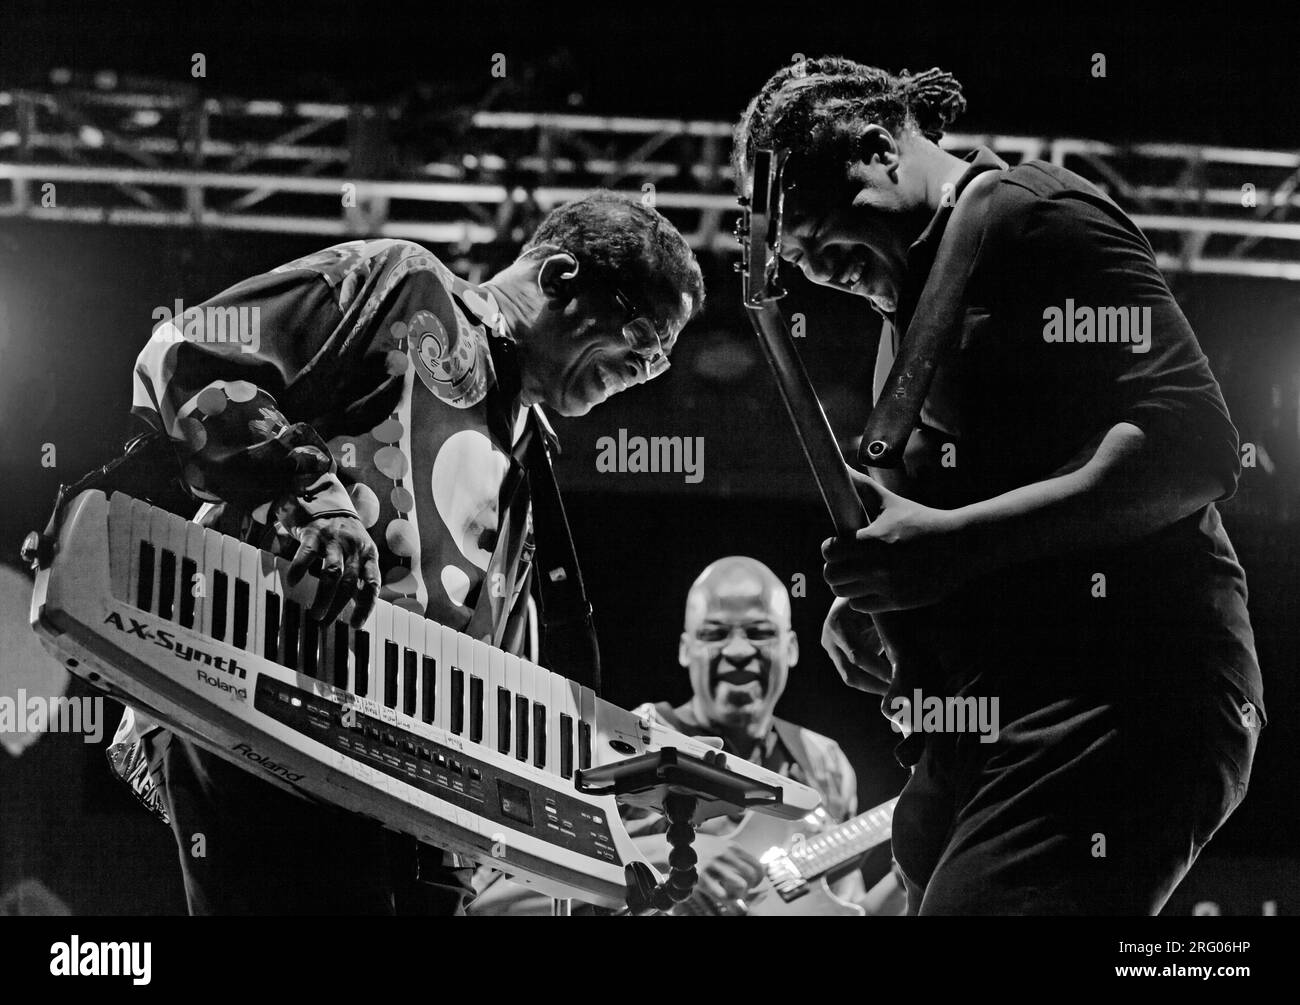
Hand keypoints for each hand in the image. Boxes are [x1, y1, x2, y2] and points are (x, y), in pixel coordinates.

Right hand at [286, 514, 380, 627]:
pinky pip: (307, 555)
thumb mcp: (357, 552)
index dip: (366, 606)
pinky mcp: (314, 533)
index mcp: (368, 554)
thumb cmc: (342, 534)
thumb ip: (357, 574)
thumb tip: (355, 607)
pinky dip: (299, 570)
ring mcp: (335, 540)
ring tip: (315, 613)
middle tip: (326, 623)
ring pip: (333, 573)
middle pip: (350, 583)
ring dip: (324, 597)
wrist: (326, 498)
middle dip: (339, 607)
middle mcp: (355, 548)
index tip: (356, 625)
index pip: (372, 584)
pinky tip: (292, 582)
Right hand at [696, 843, 764, 906]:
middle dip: (750, 888)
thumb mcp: (717, 845)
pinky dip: (724, 900)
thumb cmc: (697, 850)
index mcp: (731, 846)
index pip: (756, 864)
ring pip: (741, 884)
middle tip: (743, 893)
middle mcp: (724, 853)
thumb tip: (753, 868)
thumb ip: (733, 855)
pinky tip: (719, 898)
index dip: (758, 879)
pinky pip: (722, 894)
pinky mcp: (701, 876)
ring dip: (739, 894)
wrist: (672, 849)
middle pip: (751, 875)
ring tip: (732, 897)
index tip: (754, 885)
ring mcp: (713, 865)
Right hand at [821, 597, 892, 693]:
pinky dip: (872, 682)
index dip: (879, 668)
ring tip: (897, 693)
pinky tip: (889, 686)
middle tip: (900, 692)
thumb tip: (909, 652)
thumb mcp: (877, 607)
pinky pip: (854, 674)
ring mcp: (831, 649)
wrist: (851, 592)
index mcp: (837, 624)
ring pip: (851, 678)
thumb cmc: (869, 595)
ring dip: (874, 687)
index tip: (901, 676)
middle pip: (851, 673)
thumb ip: (886, 627)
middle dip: (876, 685)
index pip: (858, 655)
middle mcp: (829, 639)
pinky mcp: (837, 656)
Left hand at [822, 469, 970, 613]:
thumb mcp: (891, 503)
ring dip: (846, 583)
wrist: (959, 546)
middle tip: (843, 561)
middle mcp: (876, 566)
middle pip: (831, 576)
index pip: (829, 551)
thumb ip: (862, 487)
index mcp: (871, 540)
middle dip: (834, 567)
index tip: (838, 544)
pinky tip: (870, 585)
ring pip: (844, 593)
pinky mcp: (897, 602)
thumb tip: (841, 464)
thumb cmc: (922, 521)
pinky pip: (862, 605)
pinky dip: (861, 597)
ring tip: (856, 574)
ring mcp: (886, 586)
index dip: (831, 547)